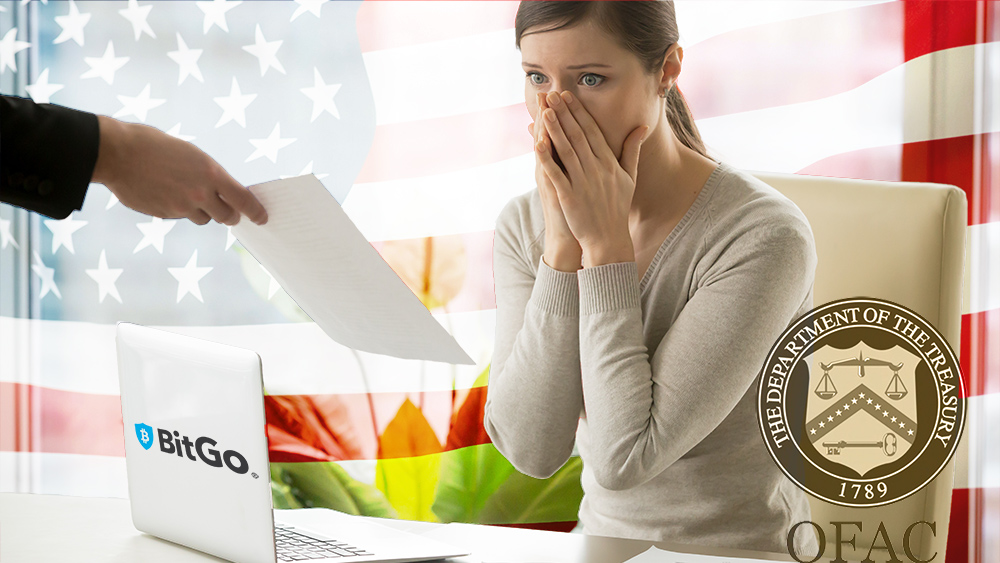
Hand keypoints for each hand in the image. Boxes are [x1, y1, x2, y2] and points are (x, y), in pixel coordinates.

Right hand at [92, 116, 267, 225]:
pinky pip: (180, 216)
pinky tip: (166, 193)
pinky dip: (179, 209)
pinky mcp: (164, 215)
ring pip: (203, 218)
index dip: (255, 211)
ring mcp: (181, 208)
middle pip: (227, 216)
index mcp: (211, 173)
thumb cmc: (154, 145)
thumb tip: (221, 190)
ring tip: (187, 193)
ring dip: (202, 211)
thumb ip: (208, 174)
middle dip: (229, 214)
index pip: (243, 200)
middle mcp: (200, 194)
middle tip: (228, 210)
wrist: (118, 154)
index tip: (262, 217)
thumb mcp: (190, 153)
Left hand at [536, 90, 647, 265]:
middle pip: (577, 135)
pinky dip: (547, 158)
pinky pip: (556, 174)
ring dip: (555, 128)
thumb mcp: (630, 178)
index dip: (579, 112)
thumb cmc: (617, 208)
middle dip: (564, 113)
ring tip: (545, 110)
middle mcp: (596, 170)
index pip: (592, 131)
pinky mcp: (569, 197)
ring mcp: (582, 183)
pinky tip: (537, 143)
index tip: (568, 95)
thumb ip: (632, 151)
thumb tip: (641, 128)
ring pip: (566, 150)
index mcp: (609, 163)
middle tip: (551, 93)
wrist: (608, 239)